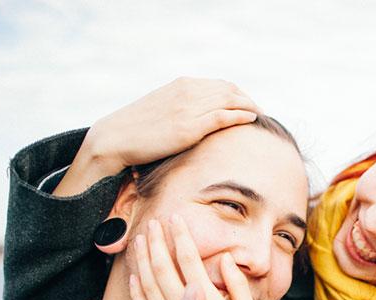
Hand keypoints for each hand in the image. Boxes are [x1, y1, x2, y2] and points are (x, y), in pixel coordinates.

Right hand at [54, 77, 261, 195]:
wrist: (115, 138)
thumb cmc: (136, 129)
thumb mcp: (162, 109)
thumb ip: (181, 107)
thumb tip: (197, 117)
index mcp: (182, 85)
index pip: (221, 84)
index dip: (239, 94)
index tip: (249, 104)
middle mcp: (188, 92)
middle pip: (230, 90)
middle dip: (249, 99)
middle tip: (261, 111)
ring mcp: (189, 109)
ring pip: (230, 101)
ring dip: (250, 106)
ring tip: (261, 115)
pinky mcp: (189, 127)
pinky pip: (223, 116)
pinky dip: (240, 115)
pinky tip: (251, 119)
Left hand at [129, 214, 258, 299]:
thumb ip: (238, 287)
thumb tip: (226, 260)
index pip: (189, 261)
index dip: (180, 237)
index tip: (176, 219)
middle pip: (163, 269)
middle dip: (157, 242)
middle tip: (153, 222)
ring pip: (148, 286)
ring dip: (142, 260)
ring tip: (139, 240)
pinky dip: (135, 291)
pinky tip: (133, 276)